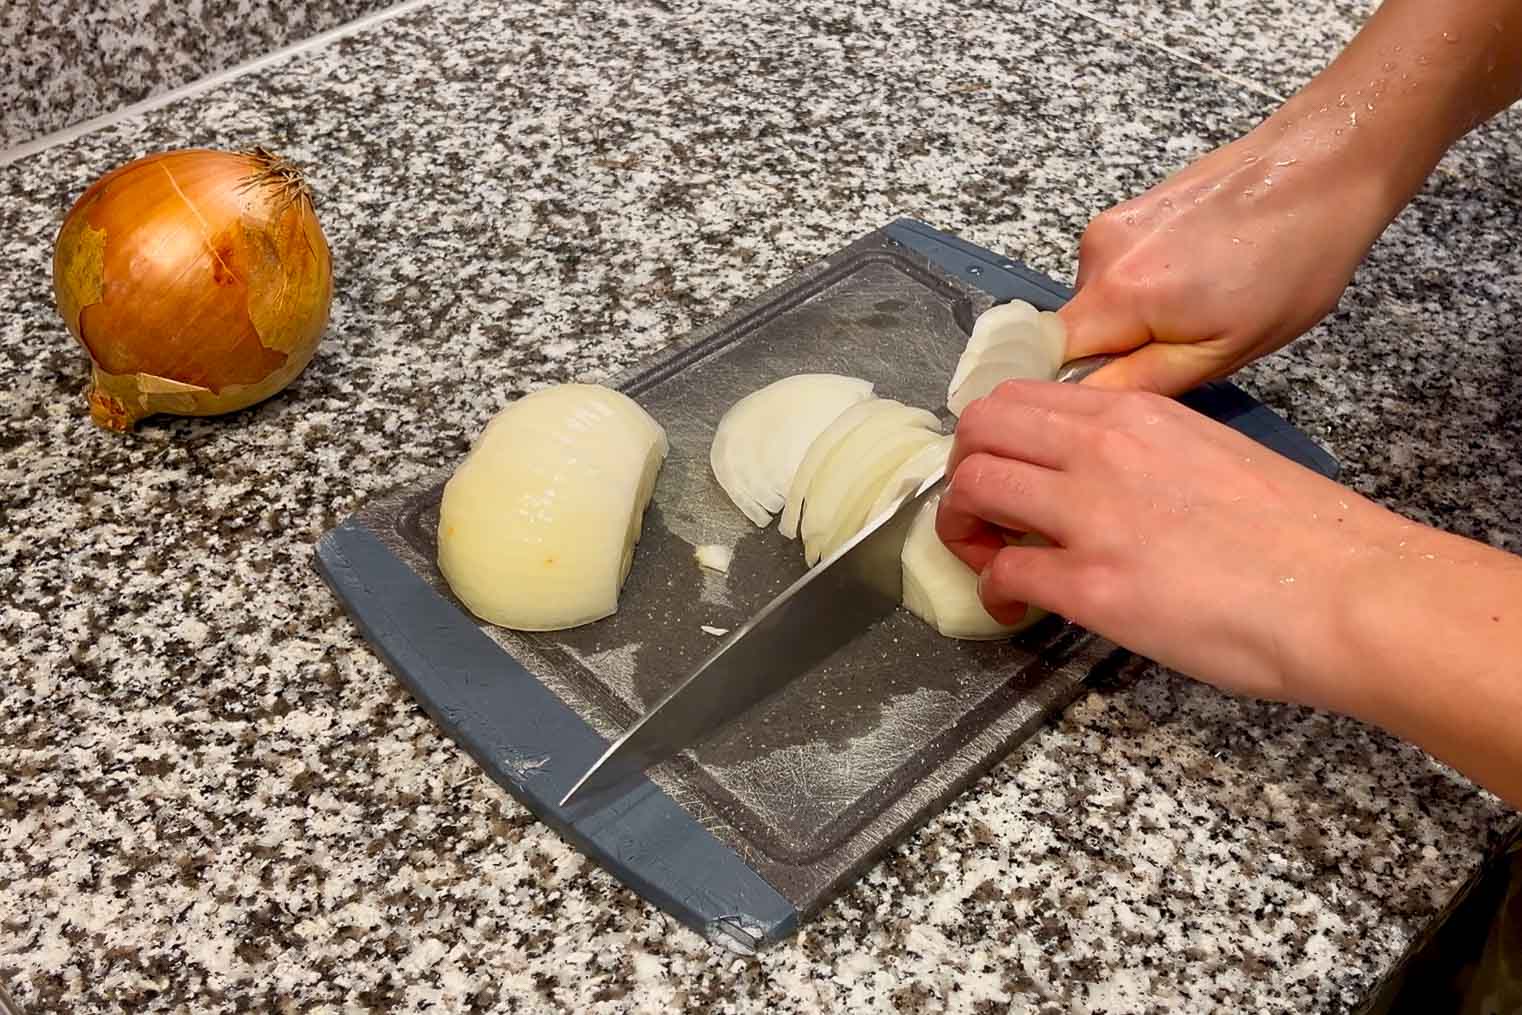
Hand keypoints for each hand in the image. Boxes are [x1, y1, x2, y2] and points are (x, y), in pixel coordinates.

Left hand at [935, 380, 1406, 708]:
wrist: (1347, 590)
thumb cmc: (1299, 533)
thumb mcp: (1210, 452)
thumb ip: (1144, 451)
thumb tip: (1101, 478)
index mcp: (1135, 413)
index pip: (1019, 397)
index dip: (991, 436)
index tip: (1001, 468)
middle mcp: (1101, 449)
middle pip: (978, 432)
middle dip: (962, 473)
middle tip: (982, 514)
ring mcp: (1092, 514)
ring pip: (972, 489)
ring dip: (962, 527)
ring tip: (990, 557)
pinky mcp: (1092, 583)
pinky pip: (1003, 572)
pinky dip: (994, 591)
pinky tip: (1015, 606)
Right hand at [1059, 127, 1394, 395]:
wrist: (1323, 165)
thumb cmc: (1296, 260)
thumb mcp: (1228, 349)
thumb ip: (1144, 381)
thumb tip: (1087, 402)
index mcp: (1118, 294)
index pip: (1050, 361)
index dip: (1079, 385)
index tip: (1122, 395)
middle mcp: (1097, 253)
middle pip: (1074, 331)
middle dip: (1116, 352)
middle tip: (1186, 349)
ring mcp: (1111, 224)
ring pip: (1099, 302)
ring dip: (1136, 319)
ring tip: (1205, 304)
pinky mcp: (1128, 210)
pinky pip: (1117, 271)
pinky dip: (1149, 286)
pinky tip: (1203, 276)